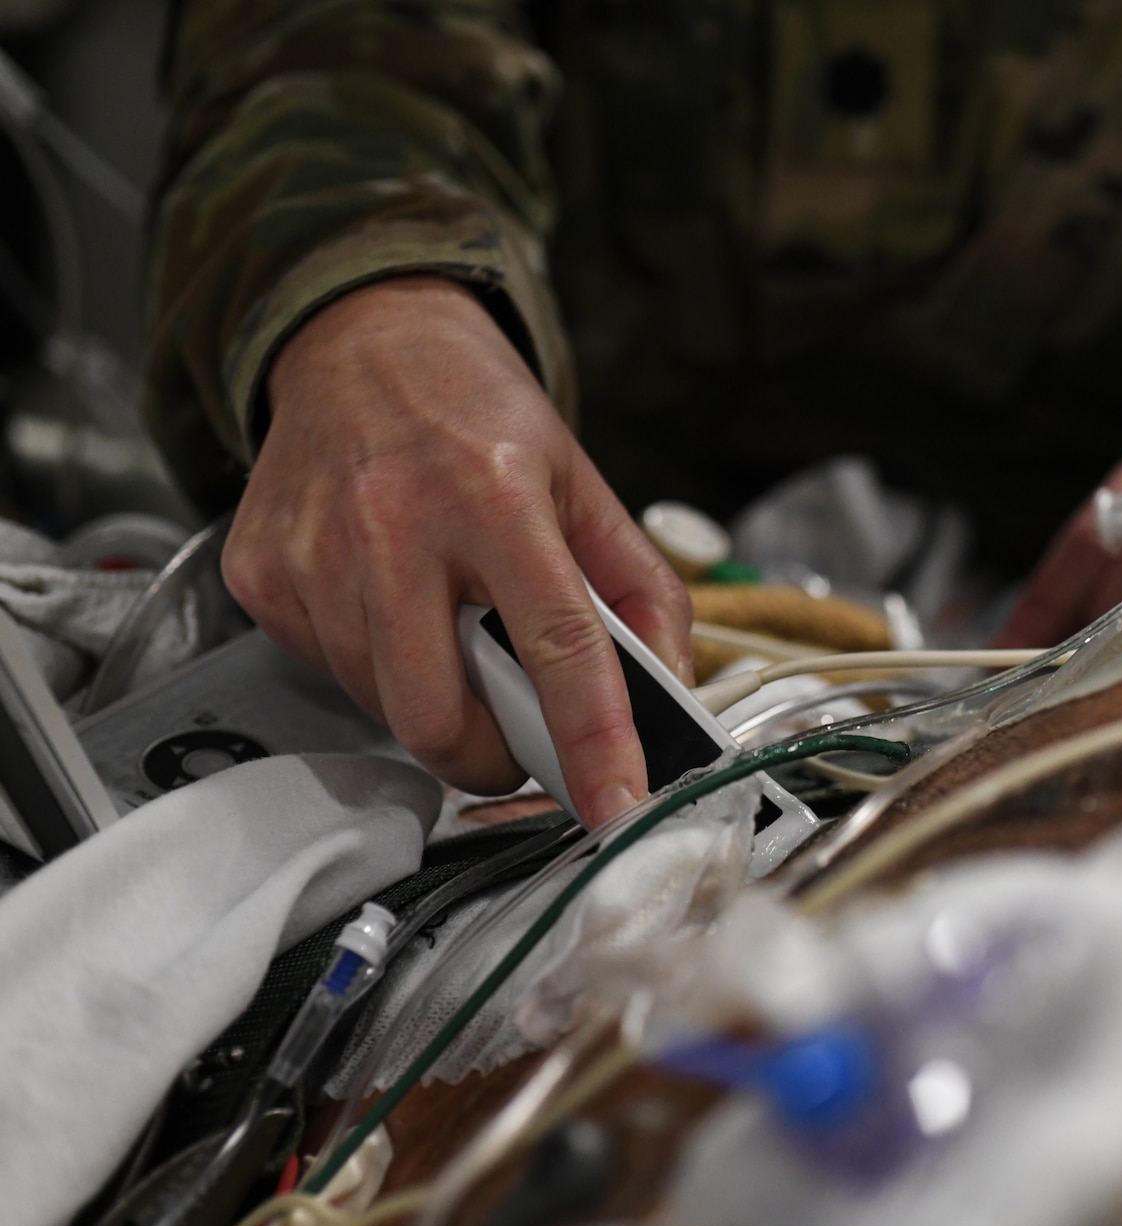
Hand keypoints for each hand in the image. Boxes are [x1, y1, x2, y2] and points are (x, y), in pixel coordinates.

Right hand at [226, 275, 692, 825]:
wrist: (360, 337)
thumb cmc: (478, 416)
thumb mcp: (582, 484)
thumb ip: (641, 590)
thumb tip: (672, 689)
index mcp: (497, 499)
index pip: (559, 647)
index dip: (594, 741)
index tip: (617, 804)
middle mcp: (395, 525)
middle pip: (438, 716)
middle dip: (488, 758)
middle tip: (515, 734)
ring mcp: (315, 552)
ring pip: (380, 707)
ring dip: (431, 703)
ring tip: (449, 632)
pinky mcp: (260, 573)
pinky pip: (327, 671)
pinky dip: (373, 666)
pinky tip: (389, 603)